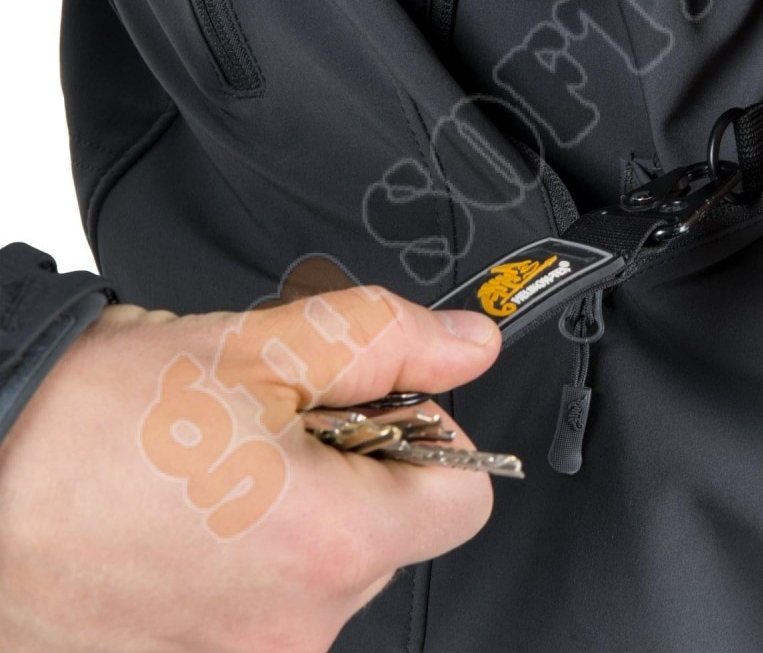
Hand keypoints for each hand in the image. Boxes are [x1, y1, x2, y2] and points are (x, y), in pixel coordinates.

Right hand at [0, 289, 500, 651]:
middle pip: (395, 531)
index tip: (378, 406)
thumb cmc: (92, 420)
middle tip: (278, 423)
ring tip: (222, 466)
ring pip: (329, 565)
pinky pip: (268, 601)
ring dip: (301, 507)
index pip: (466, 497)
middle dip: (358, 465)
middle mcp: (295, 626)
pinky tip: (193, 511)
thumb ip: (389, 340)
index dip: (431, 432)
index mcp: (330, 544)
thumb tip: (469, 345)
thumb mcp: (264, 345)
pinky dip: (252, 551)